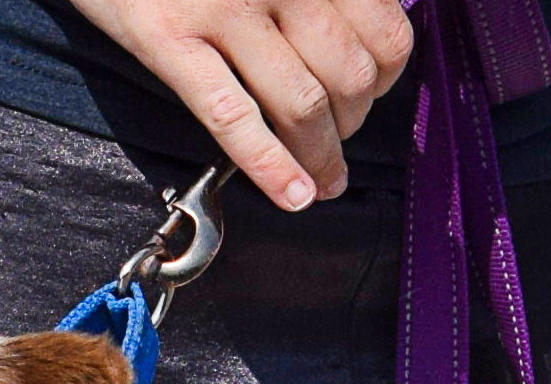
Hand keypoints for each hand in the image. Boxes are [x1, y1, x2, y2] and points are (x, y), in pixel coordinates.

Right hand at [69, 0, 417, 212]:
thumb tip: (365, 59)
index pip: (386, 34)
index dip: (385, 78)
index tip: (368, 92)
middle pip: (351, 77)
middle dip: (353, 123)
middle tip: (337, 136)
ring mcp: (218, 5)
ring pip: (302, 105)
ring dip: (322, 158)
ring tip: (324, 182)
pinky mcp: (165, 35)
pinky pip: (232, 116)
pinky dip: (269, 166)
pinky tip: (293, 196)